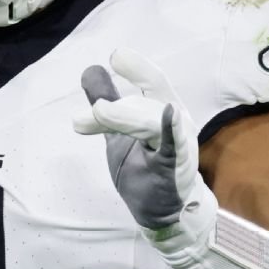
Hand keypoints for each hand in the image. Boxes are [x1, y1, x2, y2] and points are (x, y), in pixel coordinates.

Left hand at [73, 48, 215, 244]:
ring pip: (153, 122)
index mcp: (164, 110)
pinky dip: (171, 130)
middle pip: (155, 95)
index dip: (136, 67)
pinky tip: (169, 115)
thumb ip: (107, 104)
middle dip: (128, 92)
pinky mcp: (175, 167)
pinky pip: (173, 147)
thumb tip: (90, 70)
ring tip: (100, 112)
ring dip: (126, 116)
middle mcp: (176, 121)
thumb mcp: (120, 132)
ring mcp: (178, 144)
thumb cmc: (145, 167)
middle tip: (96, 104)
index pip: (152, 82)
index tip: (114, 57)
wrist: (163, 211)